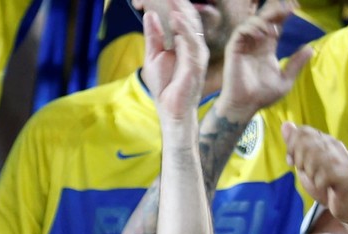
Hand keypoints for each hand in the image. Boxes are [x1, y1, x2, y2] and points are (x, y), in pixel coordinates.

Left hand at [140, 0, 209, 120]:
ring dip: (180, 9)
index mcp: (185, 42)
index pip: (182, 17)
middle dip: (178, 2)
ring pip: (191, 25)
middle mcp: (194, 45)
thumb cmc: (165, 86)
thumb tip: (150, 15)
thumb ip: (154, 36)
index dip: (173, 3)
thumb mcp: (153, 56)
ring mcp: (197, 53)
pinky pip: (191, 41)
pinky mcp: (196, 63)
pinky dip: (183, 27)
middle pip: (188, 17)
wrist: (171, 110)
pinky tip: (174, 17)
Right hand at [216, 2, 312, 120]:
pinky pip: (241, 32)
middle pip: (264, 19)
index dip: (284, 16)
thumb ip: (296, 64)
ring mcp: (244, 46)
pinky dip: (251, 29)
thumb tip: (310, 48)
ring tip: (273, 29)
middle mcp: (255, 44)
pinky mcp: (234, 50)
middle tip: (287, 7)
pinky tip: (262, 35)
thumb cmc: (262, 96)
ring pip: (252, 22)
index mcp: (267, 49)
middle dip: (274, 10)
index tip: (296, 9)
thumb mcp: (285, 80)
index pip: (275, 26)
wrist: (245, 106)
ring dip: (264, 21)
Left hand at [282, 122, 347, 223]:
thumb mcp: (306, 165)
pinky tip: (325, 187)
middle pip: (308, 143)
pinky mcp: (347, 176)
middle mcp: (336, 147)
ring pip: (315, 158)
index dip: (292, 145)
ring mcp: (343, 161)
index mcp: (327, 142)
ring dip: (310, 172)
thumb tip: (285, 124)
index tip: (292, 160)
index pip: (304, 132)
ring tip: (317, 179)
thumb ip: (296, 147)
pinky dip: (319, 184)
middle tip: (306, 171)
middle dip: (299, 159)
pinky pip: (324, 176)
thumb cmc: (326, 185)